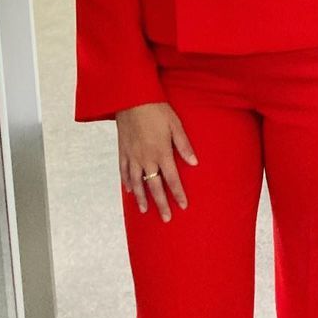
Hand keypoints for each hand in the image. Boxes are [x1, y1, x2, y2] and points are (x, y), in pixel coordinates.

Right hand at [116, 102, 195, 220]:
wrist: (131, 98)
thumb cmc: (157, 110)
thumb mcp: (175, 124)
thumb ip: (184, 145)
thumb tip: (195, 163)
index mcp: (161, 152)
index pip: (172, 179)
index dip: (178, 194)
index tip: (183, 206)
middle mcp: (146, 158)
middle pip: (154, 186)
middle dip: (161, 203)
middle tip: (166, 218)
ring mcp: (132, 156)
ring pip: (136, 183)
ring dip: (141, 198)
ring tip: (145, 211)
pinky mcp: (122, 151)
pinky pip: (123, 172)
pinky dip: (127, 183)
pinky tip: (129, 191)